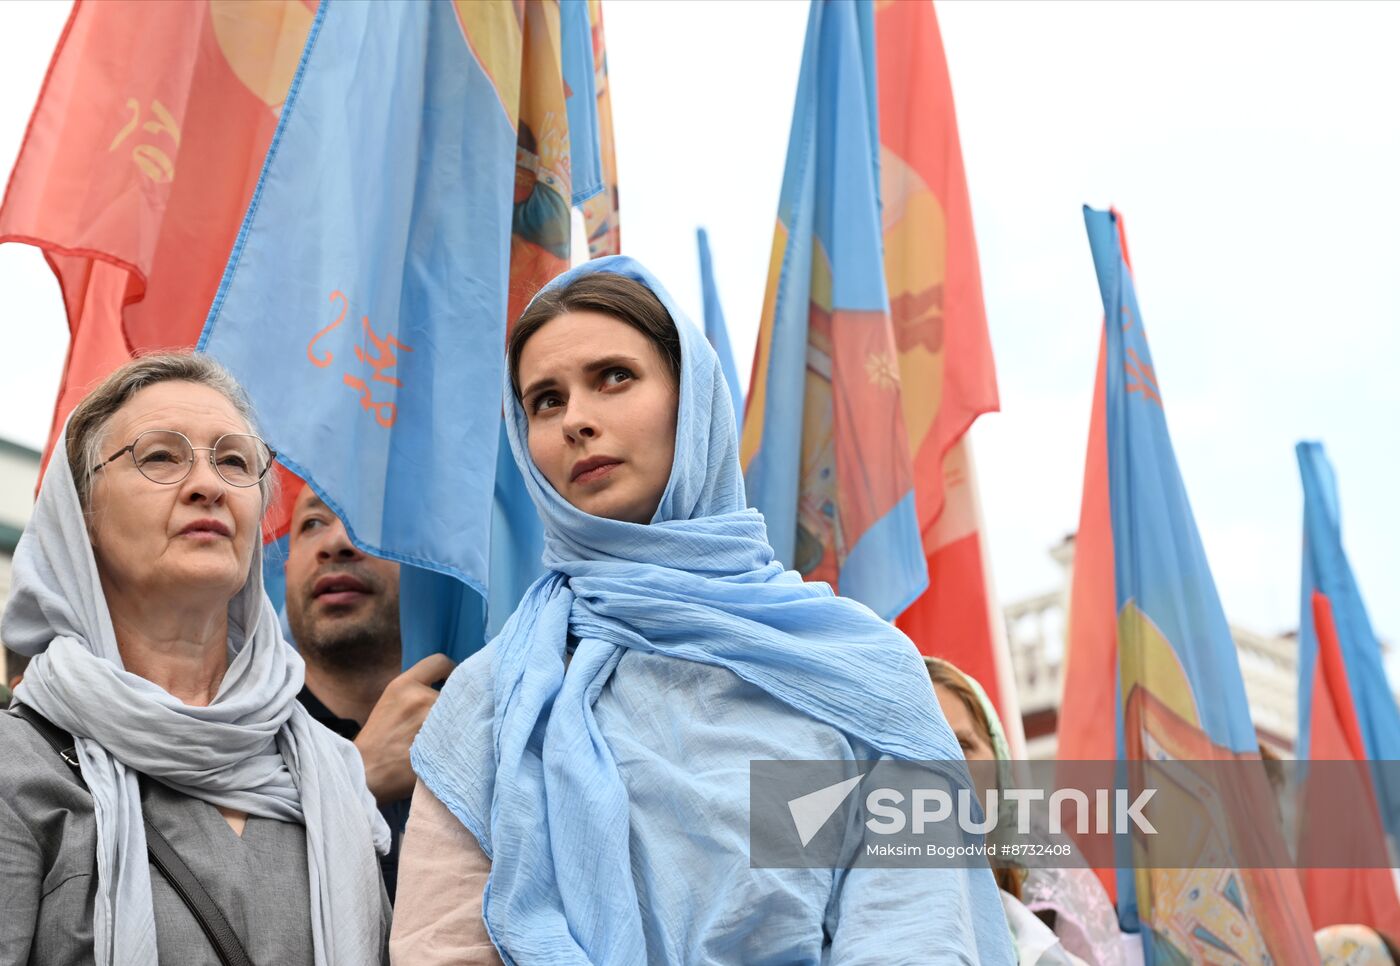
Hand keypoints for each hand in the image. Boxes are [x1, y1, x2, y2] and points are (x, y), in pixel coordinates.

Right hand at [354, 653, 454, 804]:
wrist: (366, 773)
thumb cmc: (378, 740)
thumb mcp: (391, 703)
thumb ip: (416, 691)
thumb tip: (449, 685)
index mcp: (404, 685)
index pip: (438, 661)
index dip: (450, 670)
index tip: (452, 681)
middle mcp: (420, 698)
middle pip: (456, 689)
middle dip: (456, 701)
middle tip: (452, 715)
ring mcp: (431, 721)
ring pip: (462, 713)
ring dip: (460, 722)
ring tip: (447, 736)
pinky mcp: (441, 744)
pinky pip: (464, 734)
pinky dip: (461, 739)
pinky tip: (451, 748)